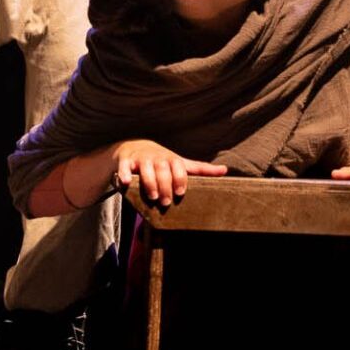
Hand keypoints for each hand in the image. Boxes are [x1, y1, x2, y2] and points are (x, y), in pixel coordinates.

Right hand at [111, 139, 226, 207]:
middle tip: (166, 202)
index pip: (178, 166)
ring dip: (149, 182)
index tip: (180, 192)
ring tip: (151, 196)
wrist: (134, 148)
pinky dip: (124, 174)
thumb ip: (200, 169)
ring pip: (145, 169)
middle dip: (164, 186)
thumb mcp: (180, 163)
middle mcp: (157, 157)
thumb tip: (225, 170)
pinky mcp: (126, 161)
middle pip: (162, 169)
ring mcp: (141, 158)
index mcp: (171, 159)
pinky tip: (126, 182)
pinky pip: (124, 167)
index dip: (180, 179)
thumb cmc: (162, 160)